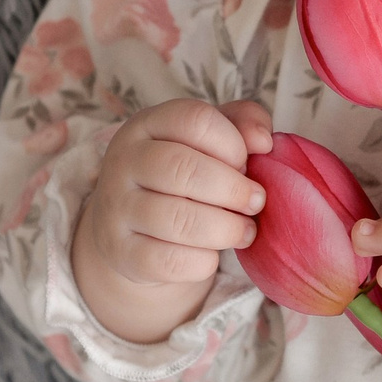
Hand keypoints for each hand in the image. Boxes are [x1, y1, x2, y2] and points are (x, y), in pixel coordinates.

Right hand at [72, 97, 271, 342]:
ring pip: (178, 219)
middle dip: (233, 189)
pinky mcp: (123, 253)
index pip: (195, 120)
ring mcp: (118, 208)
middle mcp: (124, 162)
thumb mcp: (209, 141)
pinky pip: (170, 261)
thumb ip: (242, 124)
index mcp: (147, 125)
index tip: (246, 164)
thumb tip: (263, 140)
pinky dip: (203, 261)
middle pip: (183, 168)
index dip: (233, 144)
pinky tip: (212, 255)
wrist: (131, 232)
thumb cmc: (183, 179)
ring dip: (225, 229)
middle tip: (256, 202)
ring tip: (246, 232)